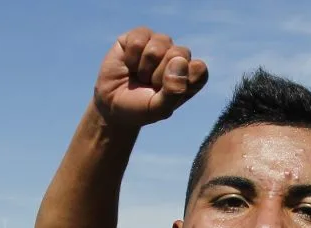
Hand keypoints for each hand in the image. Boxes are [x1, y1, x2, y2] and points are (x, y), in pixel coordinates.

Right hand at [93, 27, 207, 128]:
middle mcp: (178, 57)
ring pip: (159, 45)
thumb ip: (174, 91)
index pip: (199, 69)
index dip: (181, 81)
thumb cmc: (140, 108)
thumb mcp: (159, 108)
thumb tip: (179, 61)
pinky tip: (129, 65)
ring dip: (145, 67)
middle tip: (150, 85)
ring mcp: (159, 44)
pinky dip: (131, 58)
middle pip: (180, 54)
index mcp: (190, 75)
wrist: (112, 104)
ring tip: (140, 76)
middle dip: (160, 75)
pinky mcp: (140, 35)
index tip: (166, 93)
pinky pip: (139, 40)